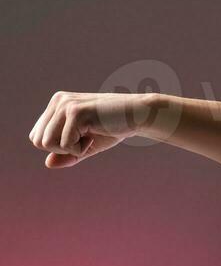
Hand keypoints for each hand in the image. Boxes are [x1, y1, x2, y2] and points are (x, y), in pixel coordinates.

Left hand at [28, 90, 150, 167]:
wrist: (138, 115)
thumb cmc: (114, 128)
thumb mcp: (87, 145)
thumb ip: (67, 154)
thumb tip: (48, 164)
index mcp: (57, 105)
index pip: (37, 136)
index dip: (58, 147)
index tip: (81, 139)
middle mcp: (58, 102)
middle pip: (38, 140)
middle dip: (61, 150)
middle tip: (85, 140)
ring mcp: (65, 105)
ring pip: (47, 143)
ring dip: (70, 149)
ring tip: (89, 138)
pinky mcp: (76, 112)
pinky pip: (65, 144)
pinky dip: (81, 149)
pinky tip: (95, 135)